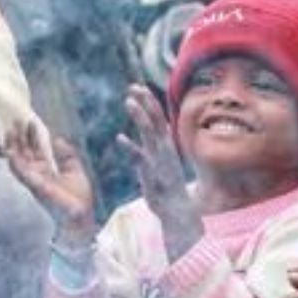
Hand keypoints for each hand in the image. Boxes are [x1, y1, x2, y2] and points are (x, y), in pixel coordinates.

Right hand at [5, 121, 95, 248]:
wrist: (80, 216)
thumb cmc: (78, 198)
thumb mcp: (75, 170)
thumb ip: (67, 155)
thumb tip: (57, 140)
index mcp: (46, 170)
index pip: (36, 149)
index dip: (32, 135)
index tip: (31, 121)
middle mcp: (37, 174)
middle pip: (24, 152)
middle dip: (19, 137)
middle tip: (16, 120)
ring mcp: (33, 180)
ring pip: (17, 160)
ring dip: (13, 146)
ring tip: (10, 130)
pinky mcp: (33, 186)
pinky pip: (20, 173)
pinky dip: (14, 162)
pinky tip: (10, 151)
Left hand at [119, 84, 202, 260]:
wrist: (177, 210)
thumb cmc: (168, 186)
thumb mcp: (161, 161)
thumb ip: (154, 145)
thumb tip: (148, 131)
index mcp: (166, 144)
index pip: (159, 117)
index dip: (149, 102)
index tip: (138, 87)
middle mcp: (165, 148)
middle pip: (156, 119)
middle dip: (146, 102)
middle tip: (134, 87)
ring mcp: (159, 159)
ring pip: (149, 133)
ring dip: (140, 116)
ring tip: (129, 101)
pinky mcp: (152, 173)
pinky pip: (140, 157)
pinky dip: (131, 146)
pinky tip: (120, 137)